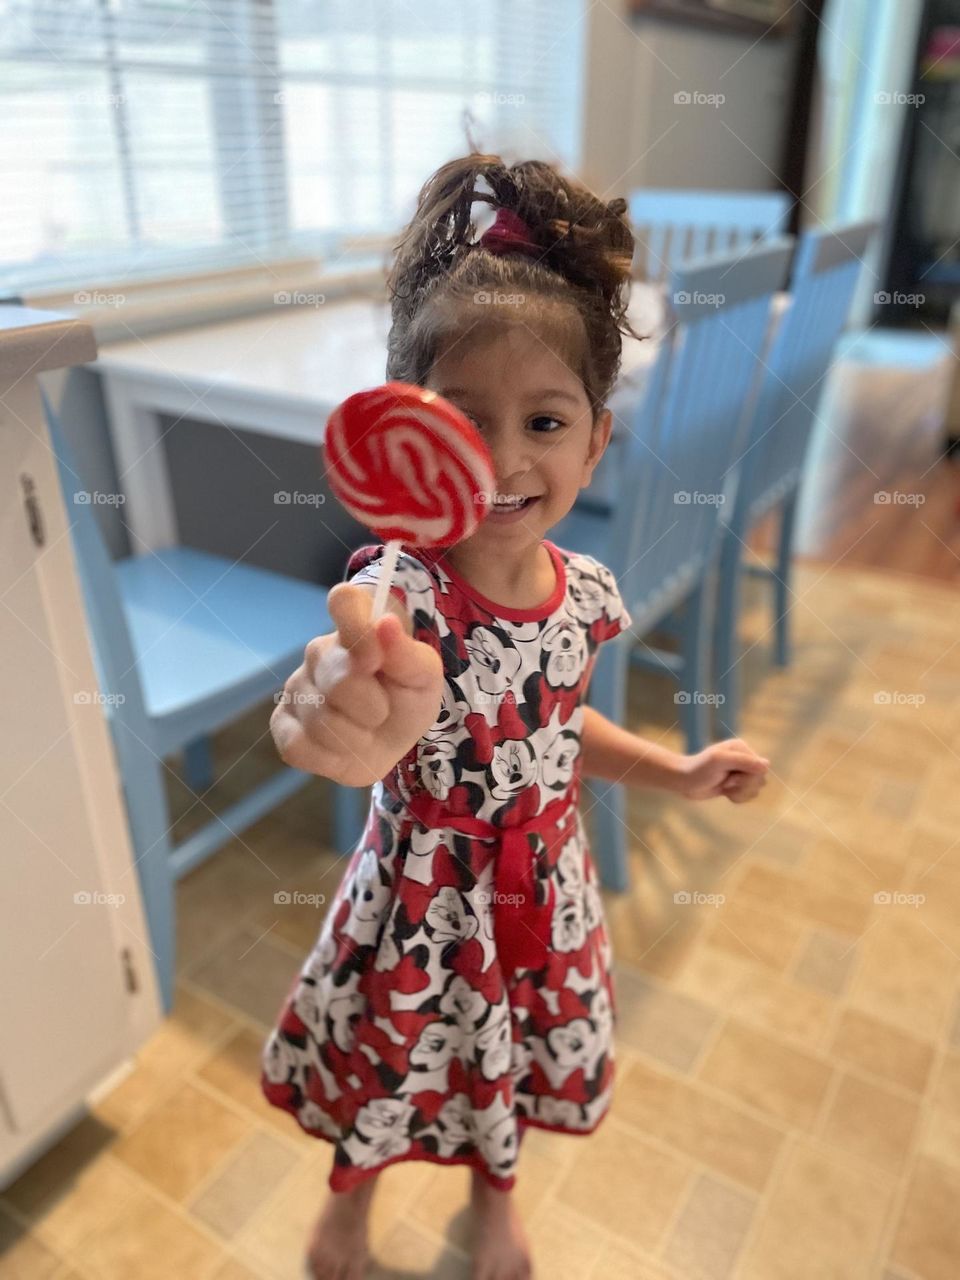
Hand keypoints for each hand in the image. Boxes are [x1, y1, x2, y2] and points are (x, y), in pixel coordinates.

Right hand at [269, 583, 443, 785]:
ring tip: (365, 729)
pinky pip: (299, 745)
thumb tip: (385, 623)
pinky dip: (330, 756)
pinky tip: (342, 746)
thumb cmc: (406, 697)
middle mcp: (319, 651)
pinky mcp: (281, 723)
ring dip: (356, 736)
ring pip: (321, 719)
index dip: (359, 628)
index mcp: (355, 626)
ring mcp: (295, 686)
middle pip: (339, 679)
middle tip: (383, 710)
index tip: (377, 659)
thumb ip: (409, 654)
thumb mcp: (424, 679)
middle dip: (372, 706)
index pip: (344, 601)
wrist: (391, 739)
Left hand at [677, 738, 769, 802]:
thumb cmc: (698, 768)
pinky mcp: (736, 784)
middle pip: (760, 780)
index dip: (746, 778)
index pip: (761, 768)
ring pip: (756, 789)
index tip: (728, 777)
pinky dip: (738, 798)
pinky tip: (725, 793)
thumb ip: (743, 761)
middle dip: (743, 786)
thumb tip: (767, 765)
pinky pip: (749, 795)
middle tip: (725, 783)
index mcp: (742, 748)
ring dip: (740, 793)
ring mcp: (740, 771)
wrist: (683, 781)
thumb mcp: (719, 761)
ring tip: (724, 788)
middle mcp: (744, 758)